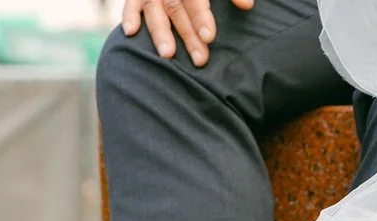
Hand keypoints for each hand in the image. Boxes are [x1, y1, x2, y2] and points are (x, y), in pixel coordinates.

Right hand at [123, 0, 253, 66]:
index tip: (209, 37)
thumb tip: (247, 6)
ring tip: (167, 55)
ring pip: (155, 9)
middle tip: (199, 59)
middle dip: (188, 34)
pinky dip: (129, 15)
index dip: (201, 16)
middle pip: (178, 9)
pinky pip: (132, 2)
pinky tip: (130, 32)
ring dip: (160, 32)